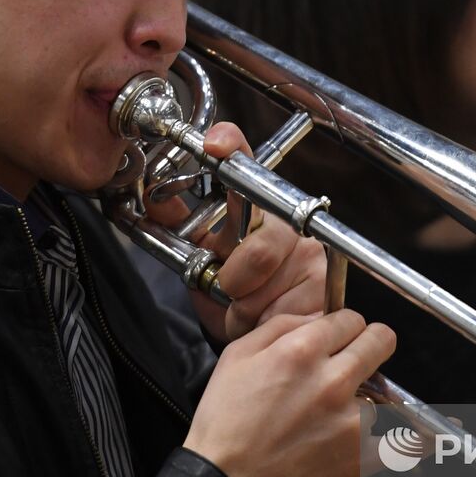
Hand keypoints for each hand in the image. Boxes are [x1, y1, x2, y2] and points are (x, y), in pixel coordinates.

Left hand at [142, 122, 327, 343]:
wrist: (258, 331)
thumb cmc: (231, 290)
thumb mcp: (196, 256)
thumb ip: (172, 225)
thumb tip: (151, 197)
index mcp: (254, 205)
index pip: (245, 162)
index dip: (232, 147)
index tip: (214, 145)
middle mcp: (289, 220)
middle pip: (259, 249)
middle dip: (233, 281)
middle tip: (228, 289)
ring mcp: (311, 252)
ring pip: (264, 288)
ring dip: (244, 308)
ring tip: (246, 308)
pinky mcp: (324, 285)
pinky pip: (280, 310)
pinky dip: (259, 323)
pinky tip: (265, 318)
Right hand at [183, 308, 396, 476]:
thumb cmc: (226, 422)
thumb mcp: (237, 354)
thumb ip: (282, 325)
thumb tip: (318, 319)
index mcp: (301, 351)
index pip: (351, 318)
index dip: (343, 327)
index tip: (338, 338)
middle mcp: (332, 381)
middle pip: (381, 341)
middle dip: (368, 346)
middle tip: (355, 360)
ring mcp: (352, 421)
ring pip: (384, 390)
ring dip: (368, 397)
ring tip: (342, 413)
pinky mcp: (361, 457)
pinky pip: (402, 443)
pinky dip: (406, 443)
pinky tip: (414, 441)